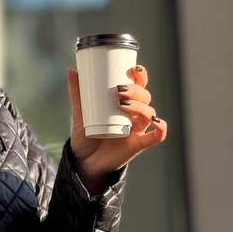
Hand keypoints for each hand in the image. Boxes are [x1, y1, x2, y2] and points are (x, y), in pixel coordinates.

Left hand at [65, 62, 167, 192]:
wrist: (83, 163)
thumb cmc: (85, 136)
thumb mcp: (80, 114)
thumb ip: (77, 94)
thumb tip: (72, 70)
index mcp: (125, 104)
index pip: (139, 86)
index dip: (140, 76)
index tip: (133, 68)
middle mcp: (134, 115)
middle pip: (145, 97)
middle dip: (136, 90)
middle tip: (118, 89)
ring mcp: (137, 130)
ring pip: (149, 113)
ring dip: (140, 106)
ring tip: (122, 104)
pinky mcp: (138, 145)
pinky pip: (157, 136)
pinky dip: (161, 127)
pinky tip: (156, 121)